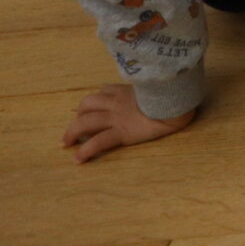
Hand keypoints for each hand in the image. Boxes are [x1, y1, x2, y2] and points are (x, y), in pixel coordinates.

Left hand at [62, 85, 194, 162]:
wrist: (177, 104)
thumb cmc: (174, 95)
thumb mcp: (159, 86)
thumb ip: (150, 88)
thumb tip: (158, 88)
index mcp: (126, 91)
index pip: (104, 91)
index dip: (95, 101)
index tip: (90, 109)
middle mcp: (116, 102)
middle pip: (87, 104)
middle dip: (76, 116)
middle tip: (73, 129)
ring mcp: (116, 117)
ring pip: (85, 122)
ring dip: (71, 132)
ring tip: (66, 143)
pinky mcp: (121, 132)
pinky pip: (98, 142)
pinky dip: (85, 151)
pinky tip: (78, 159)